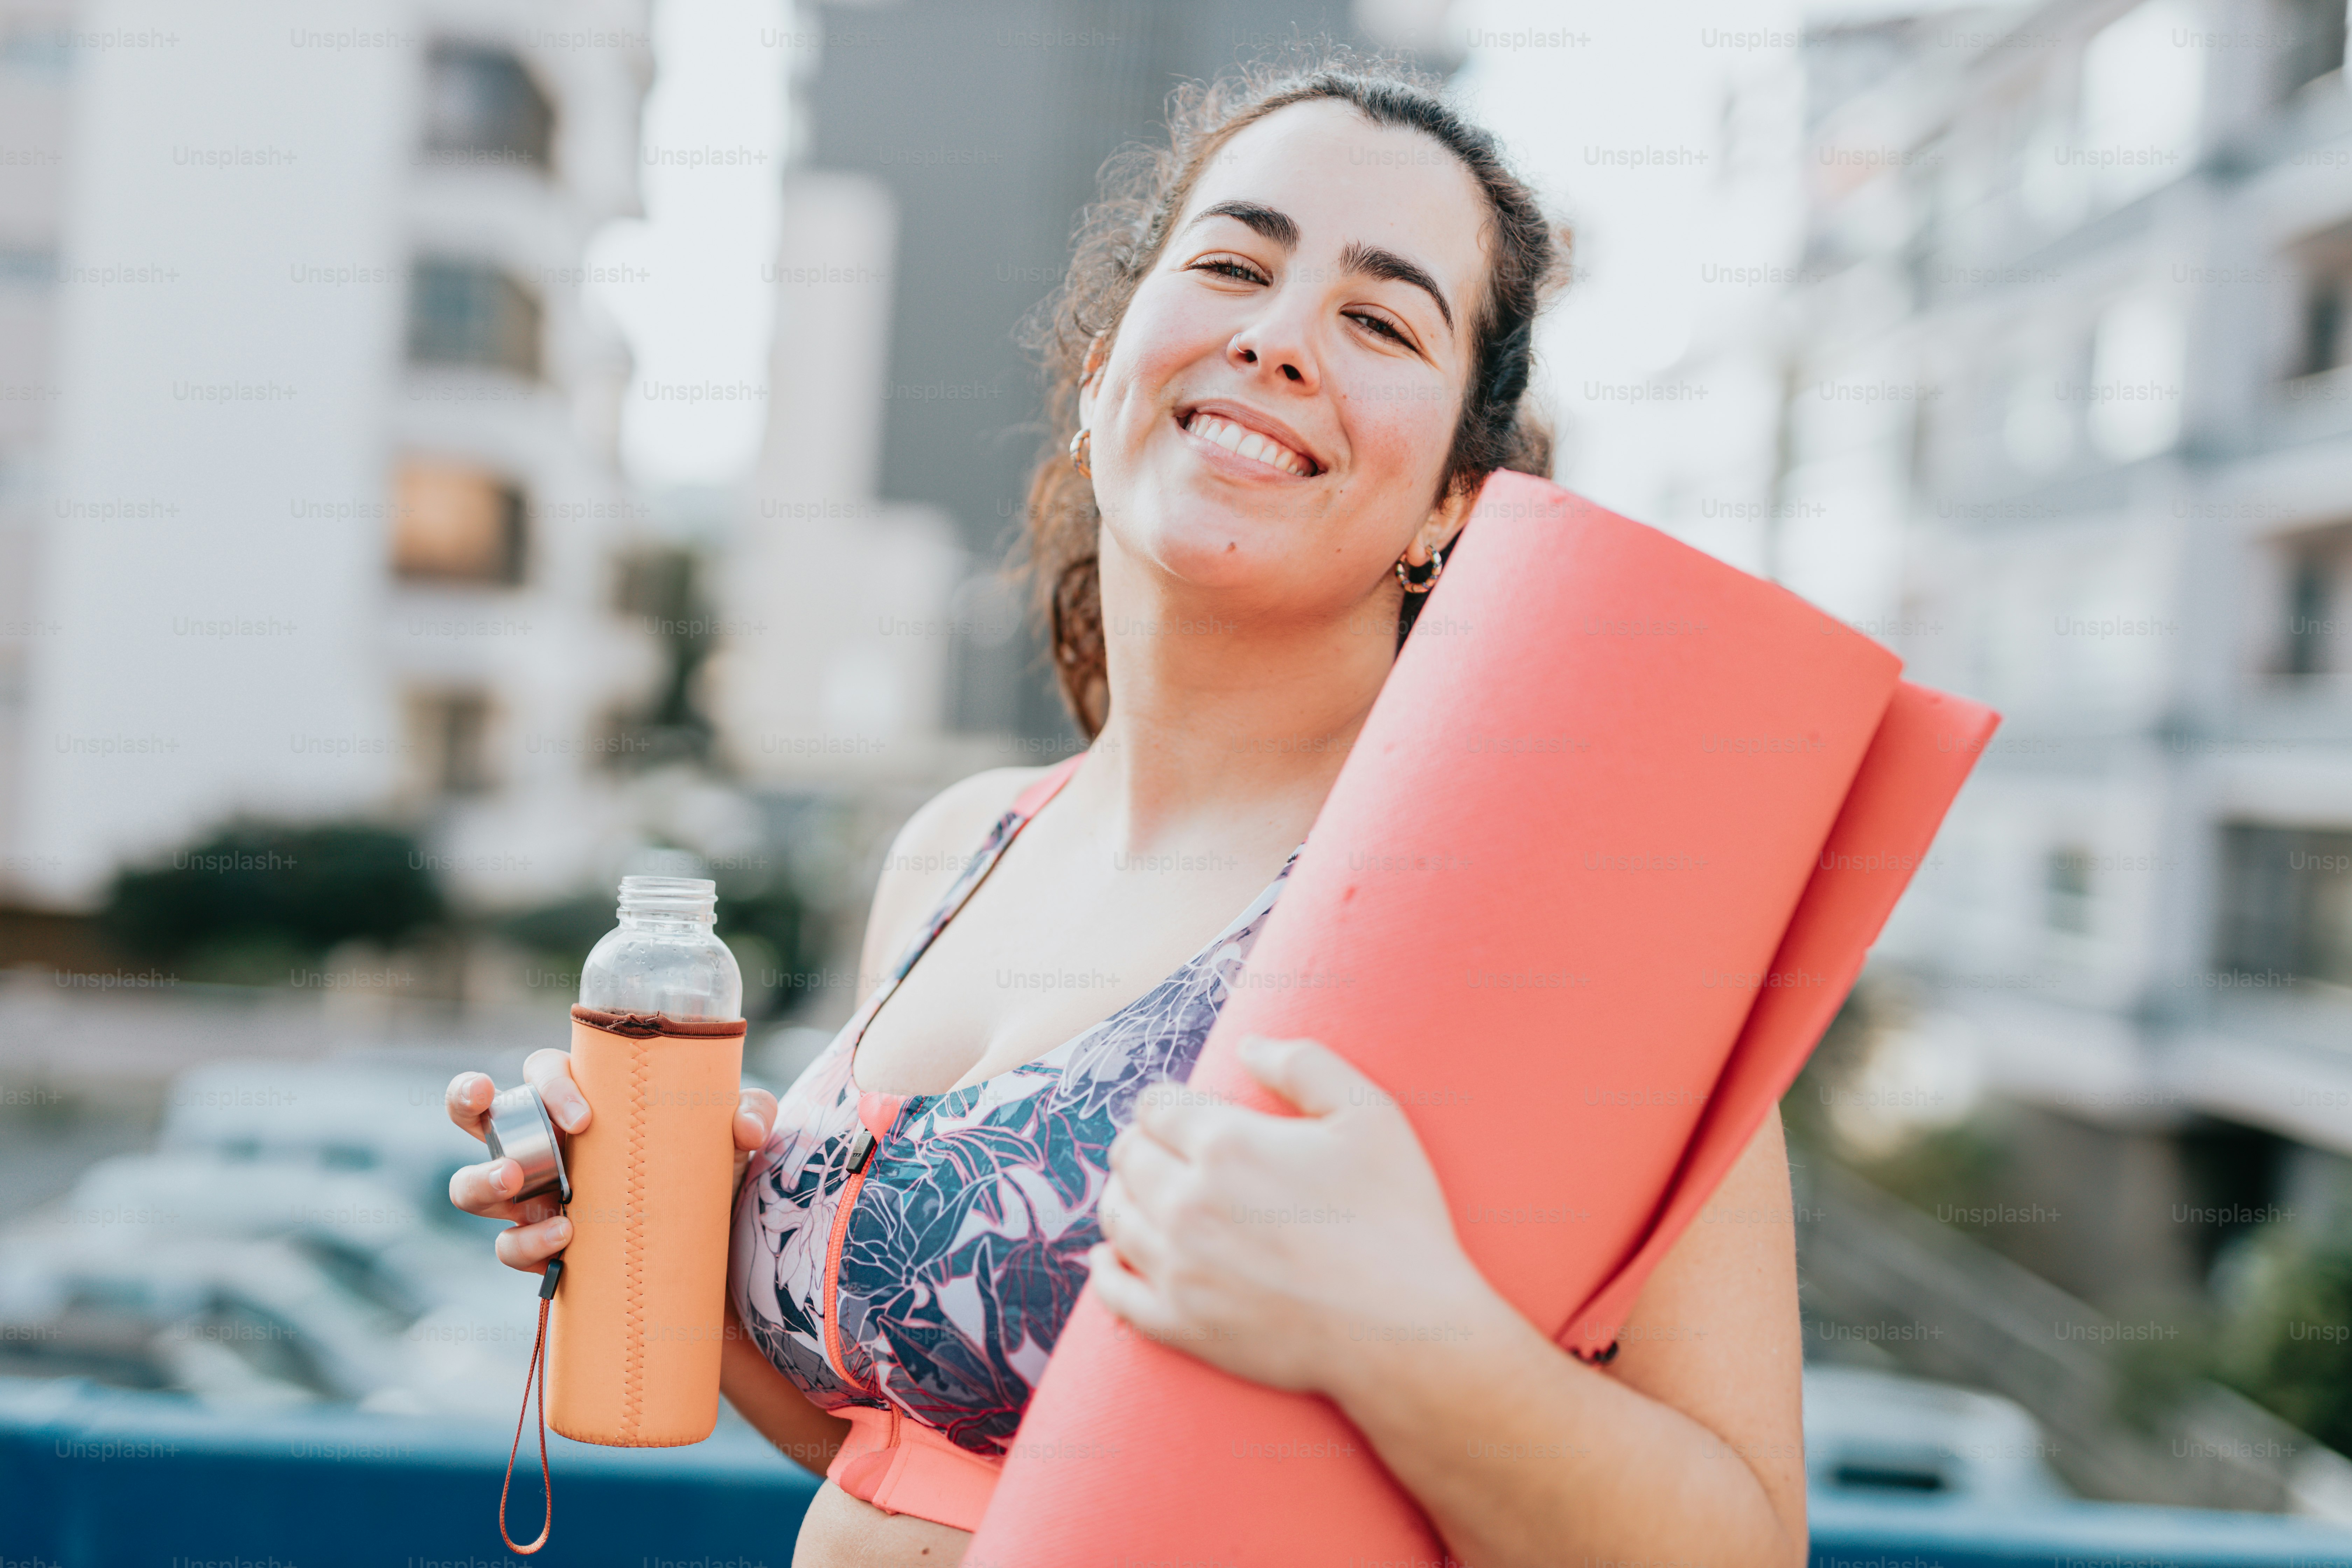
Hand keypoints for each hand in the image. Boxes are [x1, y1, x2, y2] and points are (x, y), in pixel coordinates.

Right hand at [444, 1049, 779, 1274]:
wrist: (715, 1251)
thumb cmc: (711, 1171)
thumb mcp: (735, 1138)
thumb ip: (751, 1112)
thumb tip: (746, 1125)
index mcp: (581, 1098)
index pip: (541, 1070)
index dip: (550, 1085)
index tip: (584, 1118)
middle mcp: (544, 1141)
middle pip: (478, 1112)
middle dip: (467, 1104)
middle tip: (506, 1127)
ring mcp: (533, 1194)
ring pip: (474, 1185)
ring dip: (485, 1184)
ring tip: (526, 1193)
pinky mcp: (541, 1245)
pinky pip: (510, 1246)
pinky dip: (526, 1246)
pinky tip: (563, 1245)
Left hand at [1089, 1034, 1491, 1396]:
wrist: (1408, 1330)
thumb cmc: (1396, 1217)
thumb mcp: (1369, 1113)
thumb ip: (1303, 1064)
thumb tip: (1247, 1045)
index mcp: (1225, 1143)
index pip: (1155, 1108)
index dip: (1165, 1105)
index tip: (1178, 1114)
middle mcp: (1188, 1203)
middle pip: (1128, 1158)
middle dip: (1142, 1146)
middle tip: (1162, 1152)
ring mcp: (1179, 1269)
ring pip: (1115, 1217)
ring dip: (1124, 1198)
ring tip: (1142, 1196)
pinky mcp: (1182, 1325)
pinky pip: (1114, 1292)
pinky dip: (1107, 1269)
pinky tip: (1111, 1258)